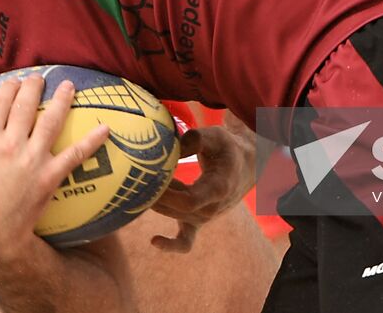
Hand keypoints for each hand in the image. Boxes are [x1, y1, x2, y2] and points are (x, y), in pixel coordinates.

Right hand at [0, 76, 109, 264]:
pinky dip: (92, 141)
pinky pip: (75, 154)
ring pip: (51, 120)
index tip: (15, 82)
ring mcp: (32, 159)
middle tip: (39, 78)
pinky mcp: (50, 175)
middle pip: (26, 104)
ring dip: (62, 99)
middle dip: (34, 86)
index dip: (9, 87)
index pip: (1, 102)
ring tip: (69, 86)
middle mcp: (10, 144)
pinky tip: (105, 128)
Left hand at [150, 114, 256, 252]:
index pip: (189, 201)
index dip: (166, 194)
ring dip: (157, 201)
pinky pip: (185, 242)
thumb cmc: (226, 149)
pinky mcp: (198, 222)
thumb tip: (173, 147)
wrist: (244, 166)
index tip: (150, 178)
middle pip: (176, 209)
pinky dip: (170, 245)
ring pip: (174, 215)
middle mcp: (212, 208)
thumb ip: (195, 139)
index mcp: (218, 188)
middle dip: (155, 195)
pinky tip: (153, 240)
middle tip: (139, 176)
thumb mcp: (215, 136)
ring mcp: (204, 218)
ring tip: (143, 182)